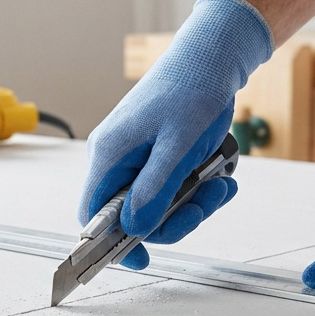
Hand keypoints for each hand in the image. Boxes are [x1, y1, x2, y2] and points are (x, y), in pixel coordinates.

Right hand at [80, 0, 272, 269]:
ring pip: (158, 204)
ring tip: (221, 184)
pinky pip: (174, 187)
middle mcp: (118, 158)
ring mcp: (139, 156)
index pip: (93, 215)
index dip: (112, 243)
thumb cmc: (191, 87)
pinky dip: (198, 188)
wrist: (214, 55)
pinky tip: (219, 174)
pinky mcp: (160, 154)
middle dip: (174, 217)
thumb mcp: (176, 144)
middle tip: (205, 203)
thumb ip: (155, 189)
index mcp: (109, 155)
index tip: (141, 260)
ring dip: (194, 202)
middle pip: (133, 214)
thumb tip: (136, 230)